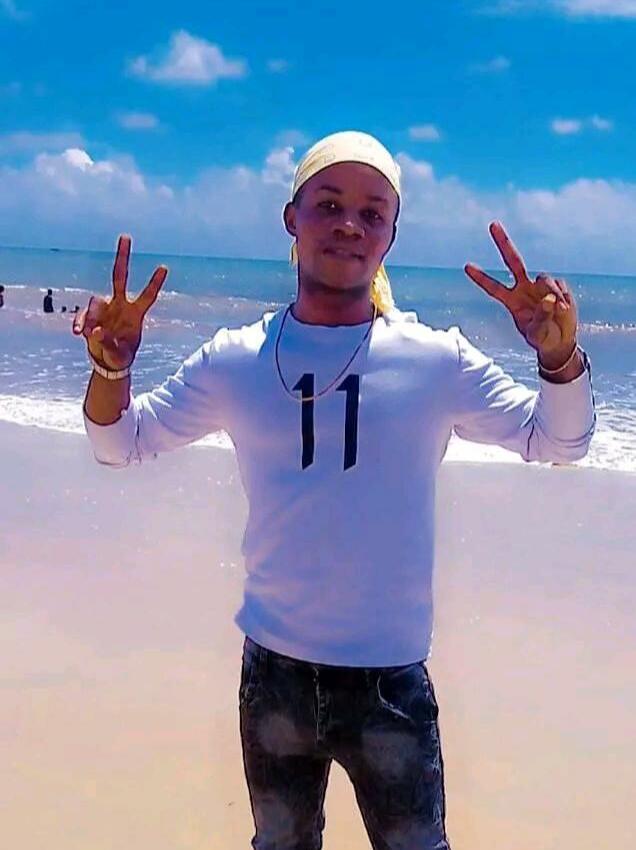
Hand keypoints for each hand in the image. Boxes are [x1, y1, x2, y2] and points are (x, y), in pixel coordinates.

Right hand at [72, 235, 167, 369]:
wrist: (107, 362)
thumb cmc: (120, 356)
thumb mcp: (118, 354)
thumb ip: (108, 343)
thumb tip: (96, 330)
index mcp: (135, 314)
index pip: (148, 296)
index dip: (155, 283)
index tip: (164, 267)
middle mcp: (120, 305)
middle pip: (120, 276)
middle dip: (123, 257)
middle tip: (126, 236)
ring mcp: (104, 309)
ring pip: (96, 301)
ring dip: (92, 315)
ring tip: (89, 333)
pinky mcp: (90, 317)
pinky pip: (83, 315)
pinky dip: (80, 322)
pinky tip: (78, 333)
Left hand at [464, 222, 577, 366]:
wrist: (560, 342)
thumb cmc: (542, 338)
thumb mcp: (538, 334)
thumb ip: (541, 318)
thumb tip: (549, 299)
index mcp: (512, 301)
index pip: (493, 288)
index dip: (481, 278)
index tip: (467, 266)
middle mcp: (524, 289)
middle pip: (513, 261)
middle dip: (503, 243)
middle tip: (492, 224)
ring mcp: (541, 287)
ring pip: (544, 278)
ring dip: (552, 293)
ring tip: (559, 310)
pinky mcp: (558, 287)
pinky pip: (559, 287)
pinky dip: (563, 298)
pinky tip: (565, 310)